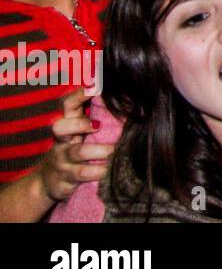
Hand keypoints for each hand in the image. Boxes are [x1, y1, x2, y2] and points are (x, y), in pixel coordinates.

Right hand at [37, 89, 111, 203]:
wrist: (49, 183)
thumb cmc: (74, 150)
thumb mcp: (79, 134)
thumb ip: (96, 116)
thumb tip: (126, 97)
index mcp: (67, 125)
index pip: (67, 105)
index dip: (79, 95)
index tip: (95, 85)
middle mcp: (61, 141)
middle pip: (60, 127)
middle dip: (79, 124)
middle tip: (98, 125)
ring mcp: (62, 160)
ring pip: (78, 152)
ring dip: (100, 150)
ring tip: (115, 151)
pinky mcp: (65, 179)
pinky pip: (82, 174)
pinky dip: (99, 171)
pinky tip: (110, 170)